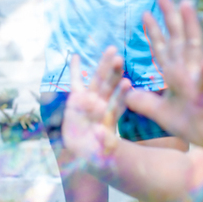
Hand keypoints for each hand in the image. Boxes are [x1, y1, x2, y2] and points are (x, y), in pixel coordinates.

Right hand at [62, 51, 128, 167]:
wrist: (85, 150)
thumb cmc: (99, 150)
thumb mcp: (104, 148)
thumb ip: (104, 141)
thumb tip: (103, 135)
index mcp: (111, 114)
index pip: (118, 102)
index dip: (121, 94)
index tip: (127, 84)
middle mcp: (102, 104)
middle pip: (110, 85)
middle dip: (114, 71)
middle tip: (120, 58)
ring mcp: (90, 100)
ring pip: (97, 80)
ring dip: (103, 65)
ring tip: (111, 51)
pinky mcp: (76, 99)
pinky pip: (76, 82)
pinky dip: (75, 70)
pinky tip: (75, 56)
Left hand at [128, 0, 202, 152]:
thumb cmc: (192, 125)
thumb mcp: (161, 113)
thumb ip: (144, 102)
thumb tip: (126, 94)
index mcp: (176, 75)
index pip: (162, 50)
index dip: (153, 32)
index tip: (145, 14)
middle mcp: (188, 72)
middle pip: (177, 40)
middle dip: (169, 17)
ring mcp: (198, 81)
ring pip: (193, 50)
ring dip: (190, 27)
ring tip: (187, 5)